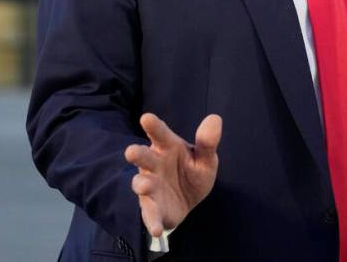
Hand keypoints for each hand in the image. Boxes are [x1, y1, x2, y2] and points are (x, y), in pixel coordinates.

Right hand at [124, 113, 222, 237]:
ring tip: (144, 185)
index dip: (153, 126)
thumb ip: (208, 141)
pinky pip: (150, 214)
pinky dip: (152, 221)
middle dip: (137, 154)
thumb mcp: (205, 158)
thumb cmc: (192, 172)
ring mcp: (150, 186)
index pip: (160, 134)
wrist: (188, 201)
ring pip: (141, 183)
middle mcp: (154, 164)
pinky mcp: (152, 208)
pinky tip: (157, 229)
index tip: (146, 118)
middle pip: (144, 156)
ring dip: (142, 184)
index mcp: (167, 147)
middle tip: (131, 151)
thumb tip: (215, 119)